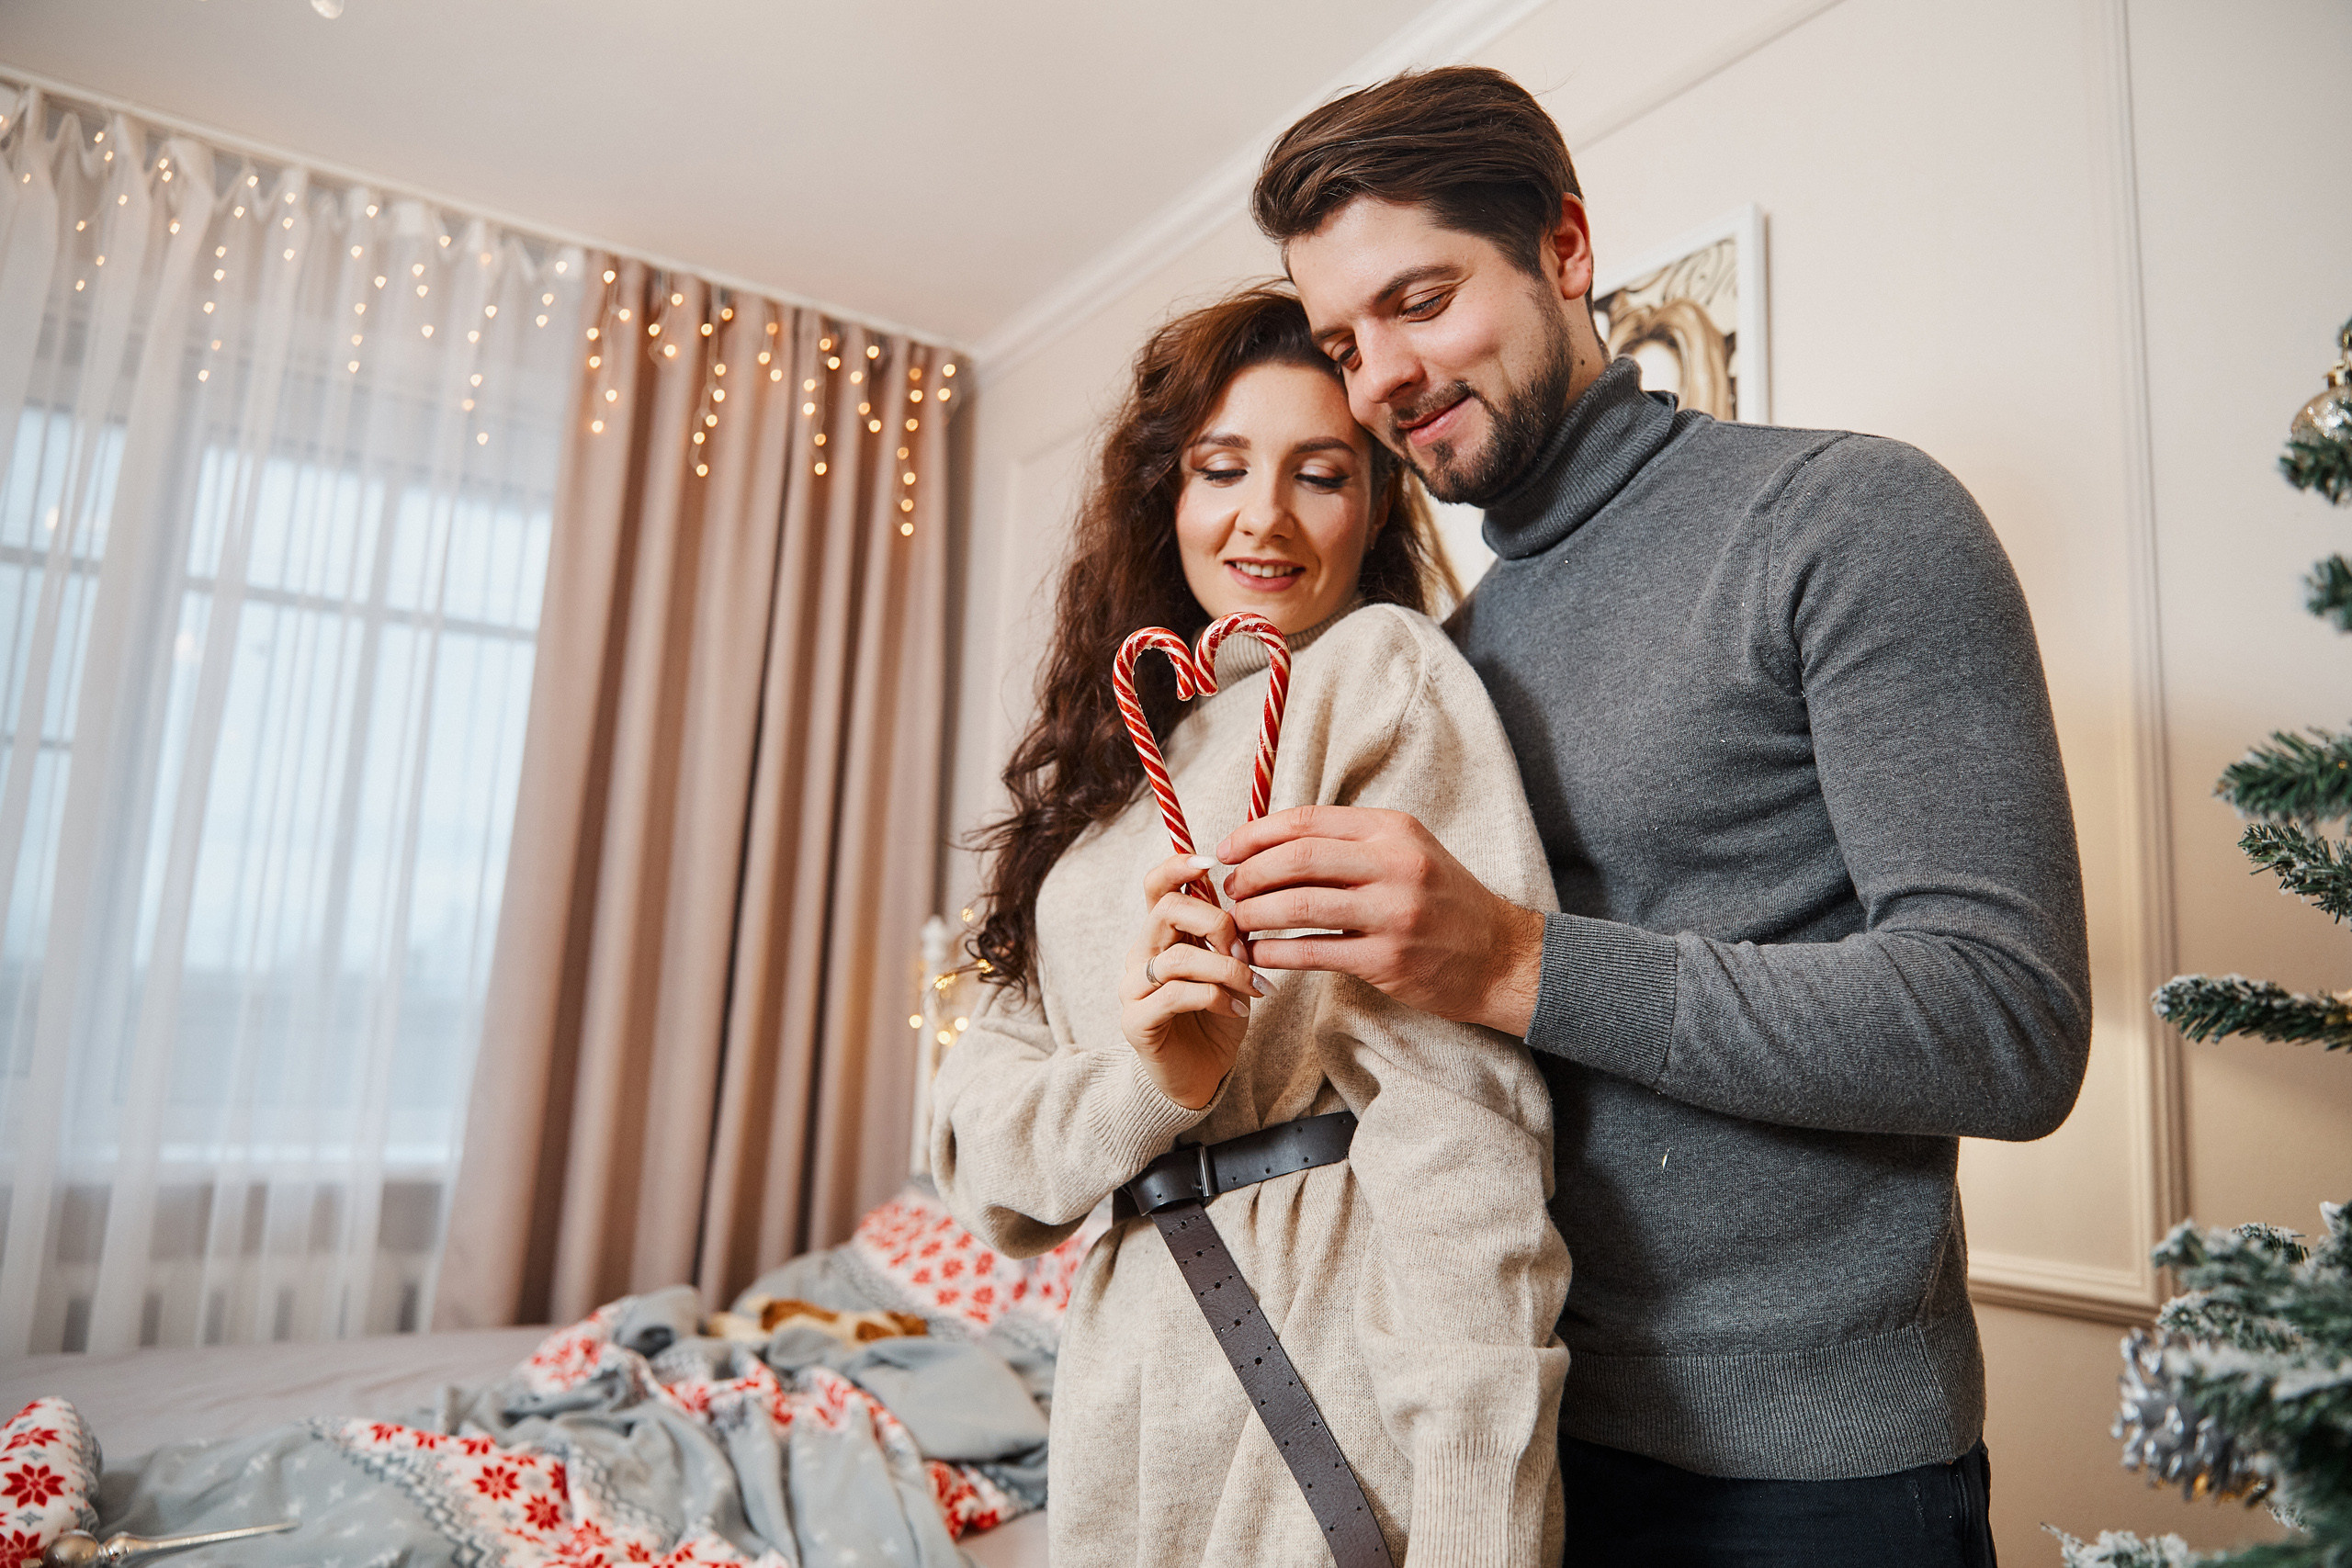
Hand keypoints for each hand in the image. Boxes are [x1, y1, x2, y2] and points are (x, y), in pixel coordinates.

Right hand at [1120, 853, 1263, 1109]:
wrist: (1201, 1076)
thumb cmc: (1218, 1016)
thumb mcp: (1231, 968)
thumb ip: (1232, 936)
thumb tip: (1255, 899)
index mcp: (1161, 935)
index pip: (1156, 886)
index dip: (1179, 866)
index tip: (1211, 862)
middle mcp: (1140, 955)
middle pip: (1167, 910)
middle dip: (1215, 922)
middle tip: (1244, 949)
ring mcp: (1133, 988)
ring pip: (1178, 958)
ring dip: (1226, 970)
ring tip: (1254, 987)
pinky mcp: (1137, 1021)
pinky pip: (1177, 996)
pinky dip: (1216, 998)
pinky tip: (1238, 1010)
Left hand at [1213, 806, 1544, 1035]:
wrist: (1501, 957)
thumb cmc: (1445, 903)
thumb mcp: (1409, 853)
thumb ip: (1352, 844)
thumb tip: (1276, 844)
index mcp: (1394, 829)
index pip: (1307, 821)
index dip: (1256, 834)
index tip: (1227, 850)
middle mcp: (1395, 864)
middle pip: (1297, 858)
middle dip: (1250, 873)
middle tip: (1227, 889)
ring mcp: (1393, 912)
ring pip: (1299, 905)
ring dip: (1255, 914)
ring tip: (1236, 922)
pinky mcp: (1388, 959)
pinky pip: (1314, 952)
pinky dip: (1277, 953)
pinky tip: (1258, 956)